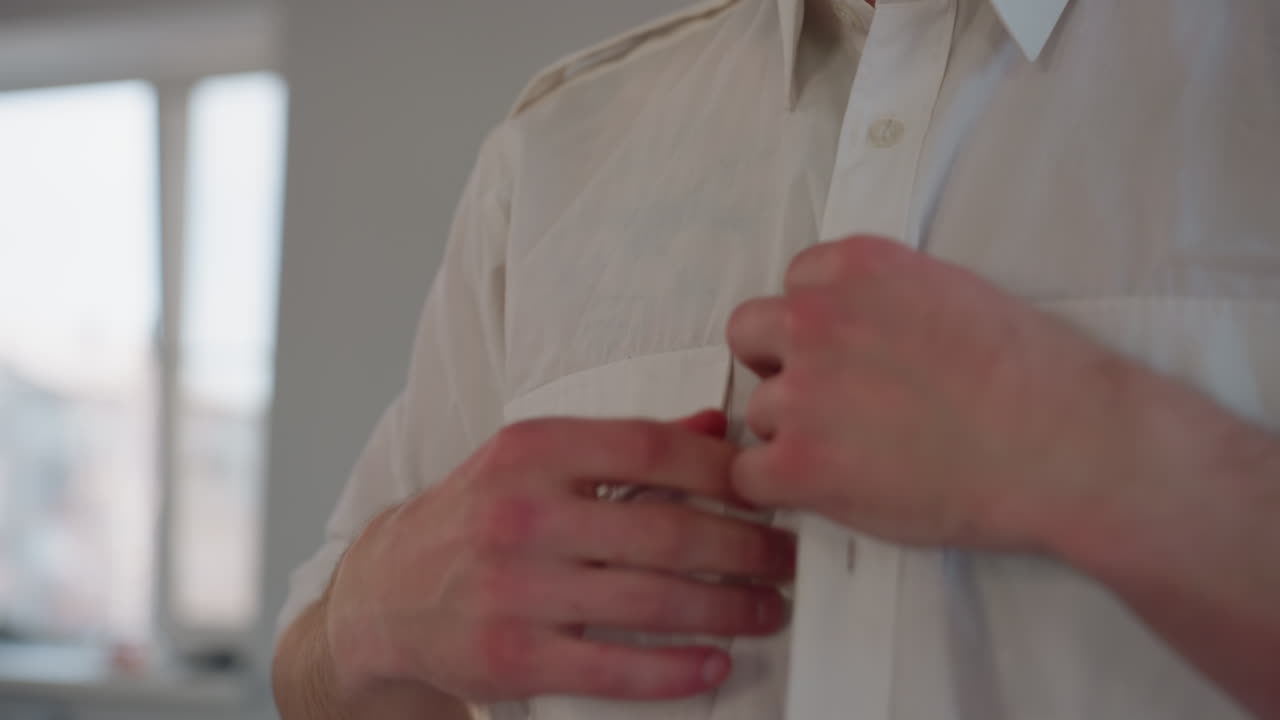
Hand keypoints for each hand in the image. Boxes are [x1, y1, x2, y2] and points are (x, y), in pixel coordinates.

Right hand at [323, 411, 794, 705]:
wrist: (388, 593)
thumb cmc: (476, 518)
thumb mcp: (534, 461)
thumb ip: (623, 444)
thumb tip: (712, 424)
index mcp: (532, 450)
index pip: (652, 447)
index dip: (724, 469)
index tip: (767, 487)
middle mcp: (521, 514)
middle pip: (666, 528)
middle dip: (746, 547)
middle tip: (786, 557)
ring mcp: (515, 589)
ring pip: (651, 599)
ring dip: (728, 608)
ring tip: (767, 608)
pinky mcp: (512, 656)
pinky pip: (614, 666)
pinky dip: (676, 668)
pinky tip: (714, 660)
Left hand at [726, 235, 1142, 548]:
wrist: (1065, 445)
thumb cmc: (1031, 376)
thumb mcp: (950, 292)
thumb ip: (883, 299)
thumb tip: (856, 326)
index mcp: (856, 267)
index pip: (793, 284)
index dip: (814, 325)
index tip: (848, 354)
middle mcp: (816, 318)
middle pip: (750, 335)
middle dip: (781, 366)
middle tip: (831, 402)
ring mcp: (803, 391)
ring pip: (758, 411)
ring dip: (793, 433)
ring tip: (859, 455)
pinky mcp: (801, 463)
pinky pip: (747, 476)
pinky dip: (778, 489)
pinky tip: (827, 491)